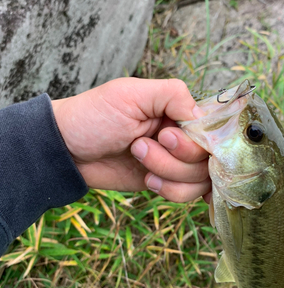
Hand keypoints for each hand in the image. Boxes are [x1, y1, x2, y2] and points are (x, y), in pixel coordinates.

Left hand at [51, 78, 210, 202]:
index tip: (166, 136)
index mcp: (178, 110)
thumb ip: (173, 95)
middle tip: (139, 145)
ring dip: (168, 172)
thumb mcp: (131, 94)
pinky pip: (187, 194)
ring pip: (199, 179)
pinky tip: (147, 180)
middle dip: (175, 157)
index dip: (197, 140)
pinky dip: (171, 190)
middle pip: (207, 157)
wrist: (66, 151)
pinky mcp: (166, 181)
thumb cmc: (94, 116)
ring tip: (137, 158)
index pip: (212, 129)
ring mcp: (175, 161)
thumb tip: (203, 116)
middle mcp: (182, 135)